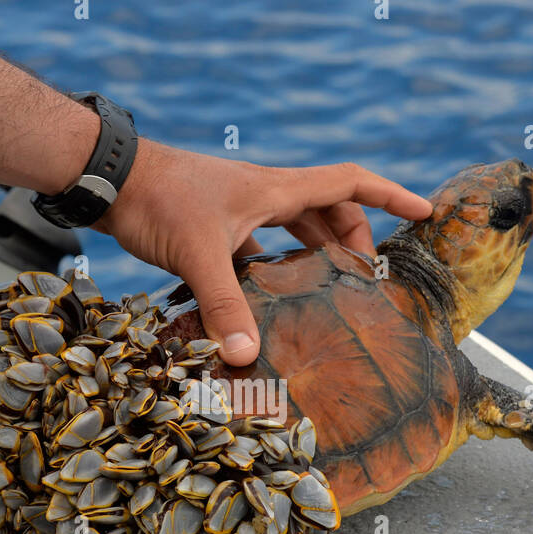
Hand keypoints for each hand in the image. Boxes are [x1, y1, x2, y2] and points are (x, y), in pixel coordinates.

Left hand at [96, 139, 432, 365]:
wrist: (108, 177)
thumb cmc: (157, 200)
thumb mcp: (197, 255)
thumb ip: (226, 306)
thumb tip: (252, 356)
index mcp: (276, 190)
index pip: (350, 183)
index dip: (391, 196)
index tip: (424, 213)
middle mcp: (264, 194)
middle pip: (328, 210)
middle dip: (354, 239)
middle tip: (366, 277)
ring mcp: (239, 208)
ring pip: (293, 226)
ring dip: (315, 251)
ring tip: (328, 288)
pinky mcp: (214, 224)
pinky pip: (259, 244)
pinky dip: (272, 266)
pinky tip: (266, 296)